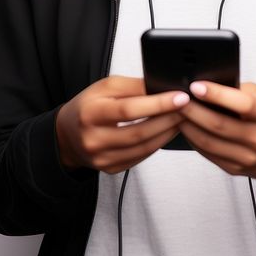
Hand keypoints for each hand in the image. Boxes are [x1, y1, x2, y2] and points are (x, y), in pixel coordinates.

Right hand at [56, 75, 189, 175]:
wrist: (67, 135)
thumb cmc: (89, 105)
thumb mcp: (105, 87)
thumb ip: (134, 86)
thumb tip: (164, 86)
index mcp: (90, 113)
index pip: (128, 110)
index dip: (157, 104)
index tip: (181, 97)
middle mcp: (93, 139)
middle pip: (138, 132)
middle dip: (168, 119)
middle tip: (188, 108)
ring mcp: (101, 158)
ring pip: (142, 148)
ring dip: (167, 133)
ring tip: (182, 119)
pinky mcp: (110, 169)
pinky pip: (140, 157)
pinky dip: (157, 144)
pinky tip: (167, 132)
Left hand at [178, 80, 255, 186]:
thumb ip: (240, 91)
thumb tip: (208, 84)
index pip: (242, 104)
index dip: (216, 94)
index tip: (196, 85)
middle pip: (218, 124)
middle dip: (193, 110)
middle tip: (177, 97)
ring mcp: (248, 157)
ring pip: (209, 142)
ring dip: (188, 126)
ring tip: (177, 112)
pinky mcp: (237, 169)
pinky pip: (209, 154)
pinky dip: (194, 140)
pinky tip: (187, 128)